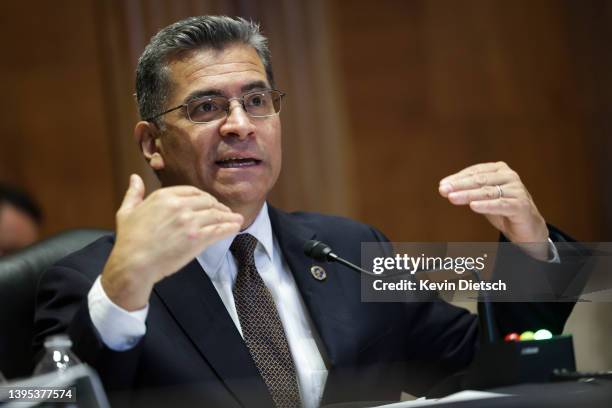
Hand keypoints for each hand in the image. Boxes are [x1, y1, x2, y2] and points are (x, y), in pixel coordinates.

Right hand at [101, 174, 242, 309]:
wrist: (134, 263)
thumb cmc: (129, 240)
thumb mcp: (127, 212)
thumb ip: (134, 193)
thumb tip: (134, 178)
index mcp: (164, 196)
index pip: (193, 191)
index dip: (204, 197)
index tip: (209, 203)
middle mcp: (180, 205)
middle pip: (208, 202)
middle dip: (218, 207)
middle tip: (225, 212)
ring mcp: (190, 221)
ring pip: (216, 215)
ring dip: (228, 217)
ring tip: (236, 219)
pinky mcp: (198, 238)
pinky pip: (220, 229)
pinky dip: (230, 227)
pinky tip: (235, 226)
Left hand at [438, 162, 548, 259]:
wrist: (527, 227)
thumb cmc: (503, 209)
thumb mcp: (483, 198)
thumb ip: (468, 191)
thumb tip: (444, 187)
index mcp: (499, 170)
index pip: (475, 172)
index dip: (458, 178)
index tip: (442, 185)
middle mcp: (509, 176)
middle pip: (480, 180)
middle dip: (459, 185)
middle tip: (443, 190)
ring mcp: (517, 190)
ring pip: (488, 192)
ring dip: (468, 195)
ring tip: (452, 198)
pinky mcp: (521, 205)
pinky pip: (501, 204)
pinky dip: (486, 205)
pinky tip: (473, 206)